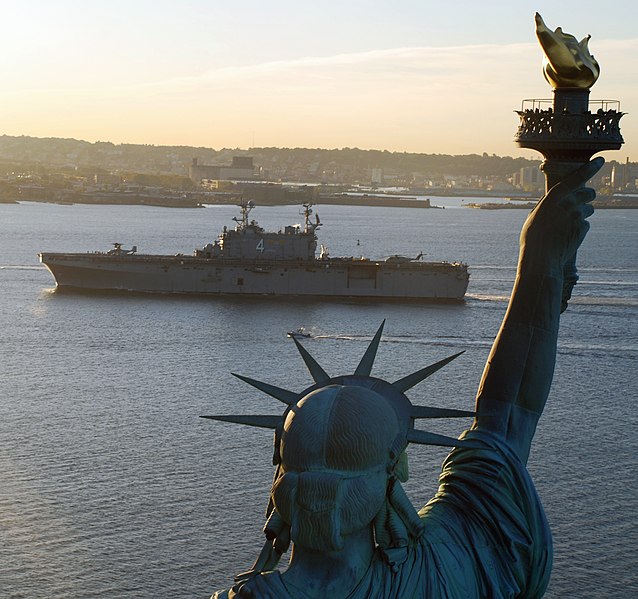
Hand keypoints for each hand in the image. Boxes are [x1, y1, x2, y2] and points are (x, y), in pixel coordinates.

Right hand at [518, 157, 602, 277]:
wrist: (541, 259)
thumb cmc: (533, 238)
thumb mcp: (535, 216)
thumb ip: (548, 204)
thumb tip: (557, 198)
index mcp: (553, 198)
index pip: (576, 178)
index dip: (590, 168)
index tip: (600, 161)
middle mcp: (568, 204)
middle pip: (589, 193)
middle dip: (587, 195)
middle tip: (581, 201)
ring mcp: (577, 217)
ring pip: (589, 209)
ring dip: (582, 213)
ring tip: (567, 225)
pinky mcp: (583, 229)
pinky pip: (586, 224)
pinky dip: (579, 228)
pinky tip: (567, 235)